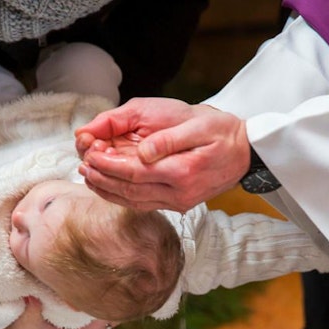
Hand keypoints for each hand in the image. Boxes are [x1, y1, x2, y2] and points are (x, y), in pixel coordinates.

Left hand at [75, 97, 251, 211]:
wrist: (246, 151)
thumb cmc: (221, 131)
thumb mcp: (198, 125)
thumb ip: (169, 139)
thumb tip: (143, 152)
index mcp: (182, 172)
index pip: (133, 172)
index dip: (108, 165)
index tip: (90, 153)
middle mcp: (179, 193)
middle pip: (129, 190)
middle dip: (102, 178)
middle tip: (82, 166)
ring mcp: (179, 202)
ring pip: (134, 201)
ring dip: (108, 191)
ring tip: (89, 177)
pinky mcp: (179, 203)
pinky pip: (144, 203)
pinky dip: (123, 196)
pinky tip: (110, 187)